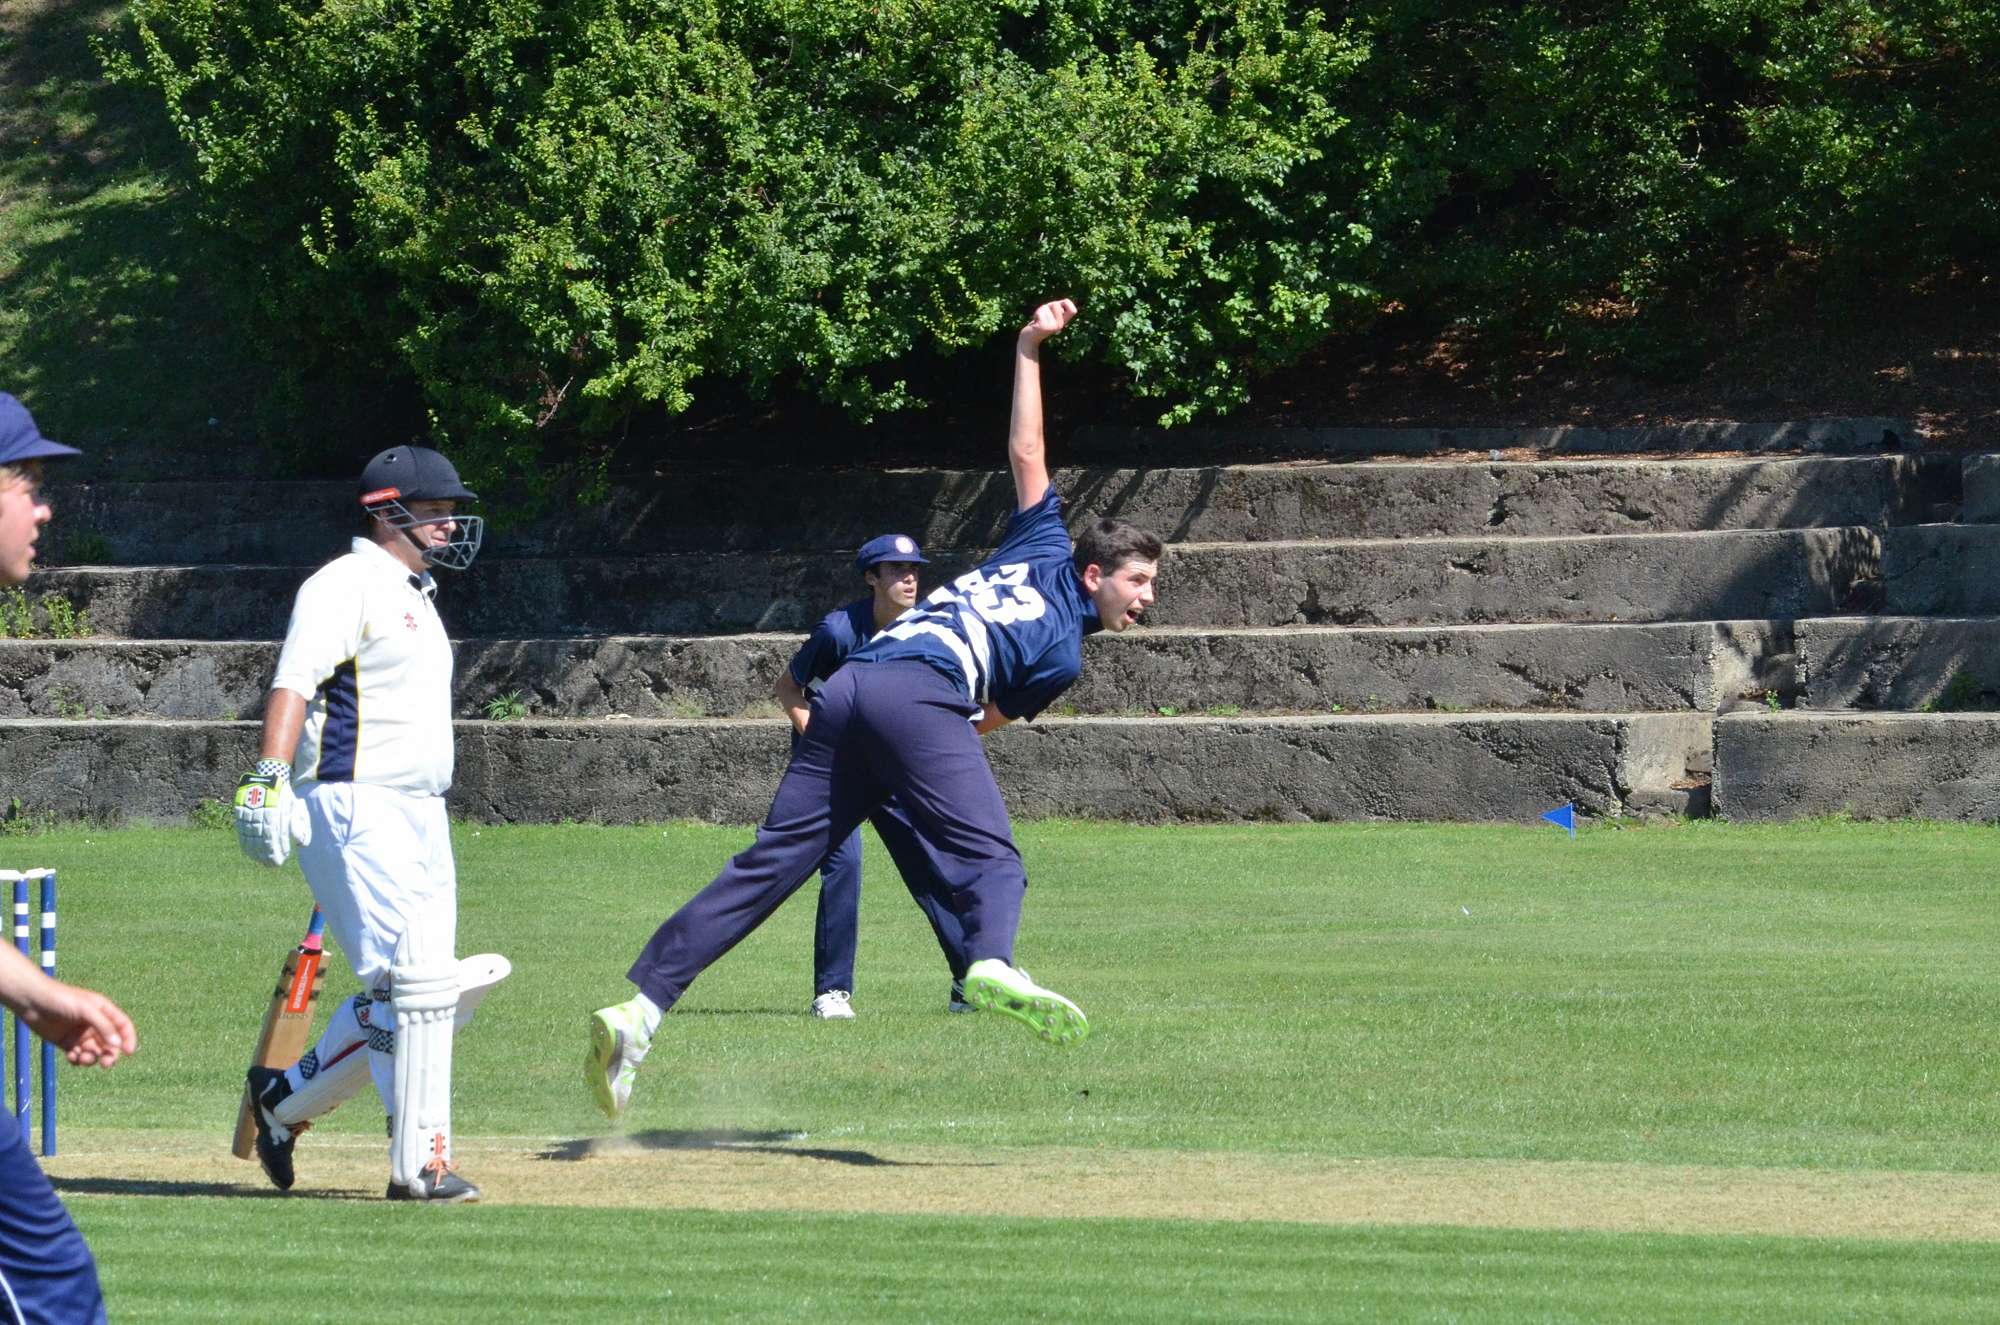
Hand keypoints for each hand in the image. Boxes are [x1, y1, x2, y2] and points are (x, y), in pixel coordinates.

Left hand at [18, 979, 136, 1066]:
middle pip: (109, 1043)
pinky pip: (78, 1056)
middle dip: (109, 1055)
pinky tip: (71, 1056)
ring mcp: (80, 1034)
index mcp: (103, 1011)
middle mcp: (94, 1023)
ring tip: (82, 1058)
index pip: (122, 1026)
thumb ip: (103, 1026)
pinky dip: (77, 1060)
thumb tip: (118, 1045)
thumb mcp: (87, 1010)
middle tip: (106, 1064)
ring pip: (94, 1052)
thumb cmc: (61, 999)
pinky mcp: (66, 1042)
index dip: (128, 1038)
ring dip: (91, 1058)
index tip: (129, 1052)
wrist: (32, 1001)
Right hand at [234, 759, 294, 867]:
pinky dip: (246, 844)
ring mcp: (250, 813)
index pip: (276, 837)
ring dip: (256, 852)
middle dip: (267, 855)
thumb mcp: (297, 807)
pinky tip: (250, 852)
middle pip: (263, 839)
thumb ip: (300, 825)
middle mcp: (262, 814)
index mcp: (277, 812)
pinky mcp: (241, 813)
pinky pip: (242, 832)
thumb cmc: (286, 797)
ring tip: (262, 861)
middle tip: (271, 865)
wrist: (268, 778)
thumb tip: (302, 844)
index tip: (280, 860)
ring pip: (251, 837)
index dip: (277, 850)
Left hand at [1019, 298, 1077, 345]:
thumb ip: (1057, 307)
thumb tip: (1066, 301)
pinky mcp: (1044, 327)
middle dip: (1047, 305)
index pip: (1073, 310)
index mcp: (1062, 321)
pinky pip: (1041, 312)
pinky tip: (1035, 322)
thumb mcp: (1049, 314)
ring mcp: (1052, 326)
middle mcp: (1060, 325)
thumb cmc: (1038, 324)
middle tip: (1043, 315)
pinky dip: (1036, 314)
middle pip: (1056, 304)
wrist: (1029, 339)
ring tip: (1038, 319)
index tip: (1058, 305)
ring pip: (1045, 307)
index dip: (1067, 303)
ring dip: (1039, 311)